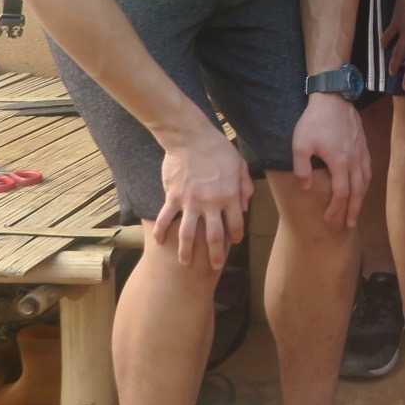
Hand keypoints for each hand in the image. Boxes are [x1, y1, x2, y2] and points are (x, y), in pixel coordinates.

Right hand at [153, 127, 252, 270]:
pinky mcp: (173, 197)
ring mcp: (190, 202)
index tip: (233, 243)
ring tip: (185, 264)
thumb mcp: (240, 165)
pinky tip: (158, 242)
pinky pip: (165, 218)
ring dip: (187, 251)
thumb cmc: (218, 149)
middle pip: (214, 236)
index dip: (235, 236)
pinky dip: (160, 231)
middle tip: (215, 267)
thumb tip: (245, 207)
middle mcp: (211, 203)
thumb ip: (244, 187)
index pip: (235, 224)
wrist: (191, 138)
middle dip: (215, 254)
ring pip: (188, 234)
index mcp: (229, 196)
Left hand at [291, 92, 369, 227]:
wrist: (333, 97)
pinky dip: (366, 182)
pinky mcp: (363, 145)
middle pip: (357, 191)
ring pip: (365, 180)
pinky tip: (362, 186)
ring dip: (361, 198)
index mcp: (339, 161)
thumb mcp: (300, 143)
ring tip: (356, 210)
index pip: (341, 192)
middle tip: (349, 225)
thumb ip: (302, 167)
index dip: (336, 209)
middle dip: (353, 210)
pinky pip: (368, 169)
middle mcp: (354, 160)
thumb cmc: (314, 121)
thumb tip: (306, 186)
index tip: (330, 220)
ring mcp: (361, 152)